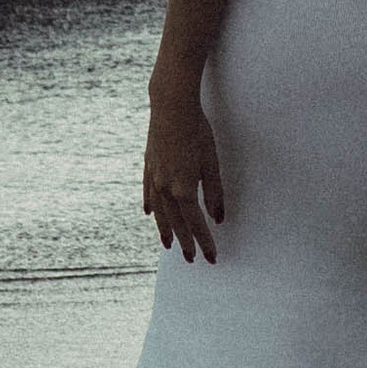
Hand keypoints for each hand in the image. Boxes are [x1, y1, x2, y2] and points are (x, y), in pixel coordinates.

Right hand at [143, 82, 226, 259]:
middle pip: (176, 222)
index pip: (196, 224)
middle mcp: (165, 188)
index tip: (211, 257)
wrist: (170, 107)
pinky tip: (151, 214)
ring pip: (159, 212)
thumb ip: (215, 192)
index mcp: (183, 189)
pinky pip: (148, 193)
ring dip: (165, 230)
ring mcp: (154, 178)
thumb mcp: (212, 162)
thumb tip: (218, 218)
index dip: (204, 242)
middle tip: (190, 259)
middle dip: (185, 242)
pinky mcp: (148, 166)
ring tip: (168, 245)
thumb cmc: (197, 132)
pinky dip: (151, 207)